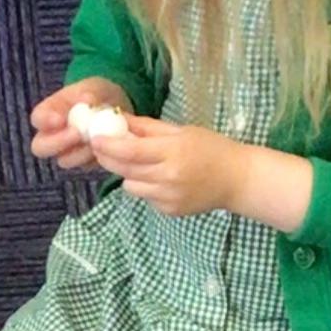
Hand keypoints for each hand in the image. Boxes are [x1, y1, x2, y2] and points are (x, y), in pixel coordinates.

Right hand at [29, 75, 135, 170]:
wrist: (114, 109)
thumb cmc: (98, 95)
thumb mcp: (96, 87)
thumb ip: (91, 92)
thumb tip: (87, 100)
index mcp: (49, 113)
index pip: (38, 118)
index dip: (45, 120)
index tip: (59, 119)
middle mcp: (52, 135)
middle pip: (40, 148)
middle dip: (58, 142)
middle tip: (77, 134)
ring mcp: (65, 151)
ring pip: (64, 160)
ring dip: (81, 151)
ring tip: (98, 138)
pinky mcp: (82, 162)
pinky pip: (85, 166)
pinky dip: (95, 157)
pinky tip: (107, 145)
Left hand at [88, 117, 250, 217]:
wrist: (236, 180)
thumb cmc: (211, 149)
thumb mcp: (181, 131)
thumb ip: (148, 128)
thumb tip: (119, 119)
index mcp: (173, 152)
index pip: (130, 151)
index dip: (107, 145)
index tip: (93, 138)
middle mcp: (168, 177)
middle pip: (124, 170)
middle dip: (109, 158)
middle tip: (101, 147)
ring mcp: (168, 197)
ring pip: (130, 186)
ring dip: (129, 174)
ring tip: (144, 164)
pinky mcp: (169, 211)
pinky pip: (145, 197)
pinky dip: (146, 187)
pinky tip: (162, 179)